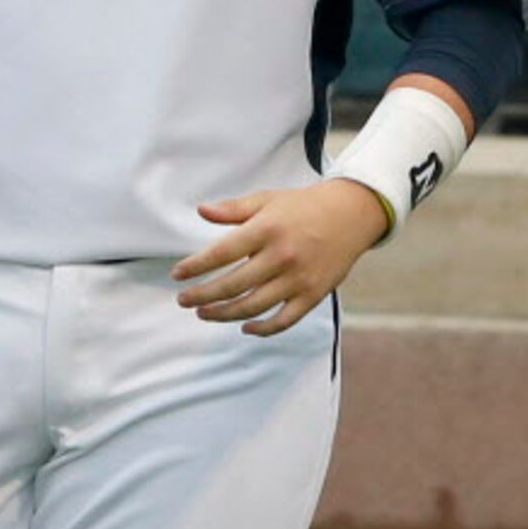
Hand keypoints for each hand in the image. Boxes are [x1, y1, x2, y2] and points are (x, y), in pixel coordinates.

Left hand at [172, 179, 390, 335]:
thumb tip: (201, 211)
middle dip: (204, 296)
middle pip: (234, 284)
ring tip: (204, 313)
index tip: (177, 275)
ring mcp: (299, 279)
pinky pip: (286, 319)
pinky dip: (264, 328)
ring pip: (255, 306)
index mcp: (266, 230)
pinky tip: (244, 327)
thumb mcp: (265, 199)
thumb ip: (233, 209)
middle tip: (183, 300)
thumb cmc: (301, 206)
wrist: (350, 215)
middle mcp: (282, 256)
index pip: (222, 253)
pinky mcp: (314, 294)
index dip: (196, 266)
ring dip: (225, 314)